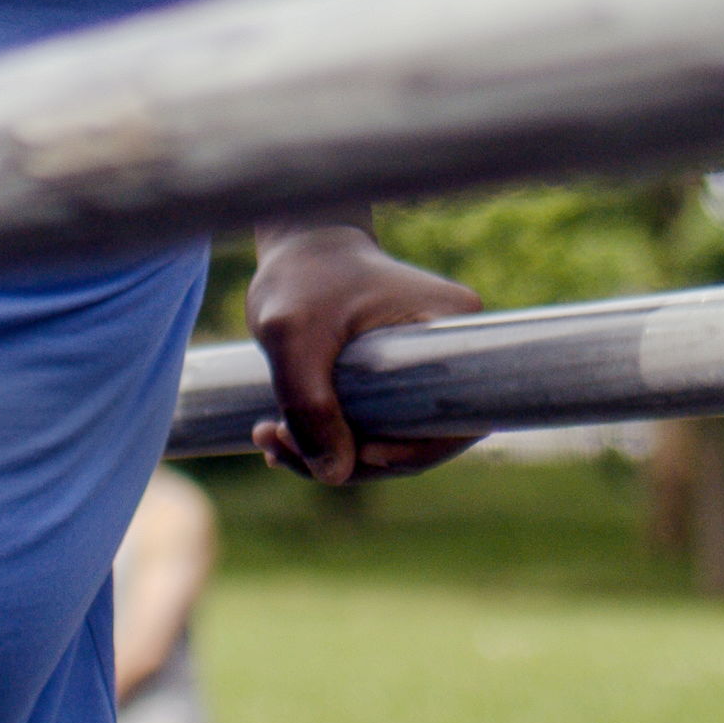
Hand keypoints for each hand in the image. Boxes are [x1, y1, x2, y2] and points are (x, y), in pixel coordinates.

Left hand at [244, 222, 482, 485]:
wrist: (296, 249)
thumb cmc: (299, 278)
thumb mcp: (291, 334)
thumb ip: (307, 402)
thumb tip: (335, 473)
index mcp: (450, 327)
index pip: (454, 420)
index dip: (409, 452)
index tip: (353, 451)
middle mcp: (450, 350)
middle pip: (418, 438)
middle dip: (350, 459)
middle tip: (278, 443)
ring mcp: (425, 367)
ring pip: (390, 439)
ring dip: (330, 452)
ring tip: (269, 436)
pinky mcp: (399, 378)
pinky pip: (375, 427)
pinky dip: (330, 439)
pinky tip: (281, 436)